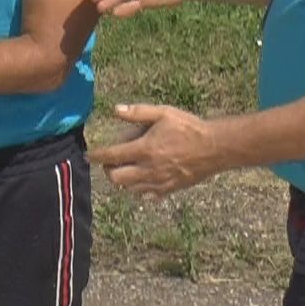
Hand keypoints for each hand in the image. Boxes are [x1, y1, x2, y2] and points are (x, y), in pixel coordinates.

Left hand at [86, 103, 224, 198]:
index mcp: (145, 150)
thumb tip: (115, 109)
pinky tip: (143, 178)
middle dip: (109, 170)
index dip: (97, 156)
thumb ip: (137, 112)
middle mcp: (148, 169)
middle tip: (112, 161)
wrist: (215, 147)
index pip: (112, 156)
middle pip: (117, 178)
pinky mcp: (169, 190)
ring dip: (123, 180)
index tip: (89, 155)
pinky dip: (139, 189)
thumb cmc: (188, 127)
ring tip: (127, 167)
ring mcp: (159, 182)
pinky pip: (147, 196)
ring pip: (129, 189)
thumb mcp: (163, 113)